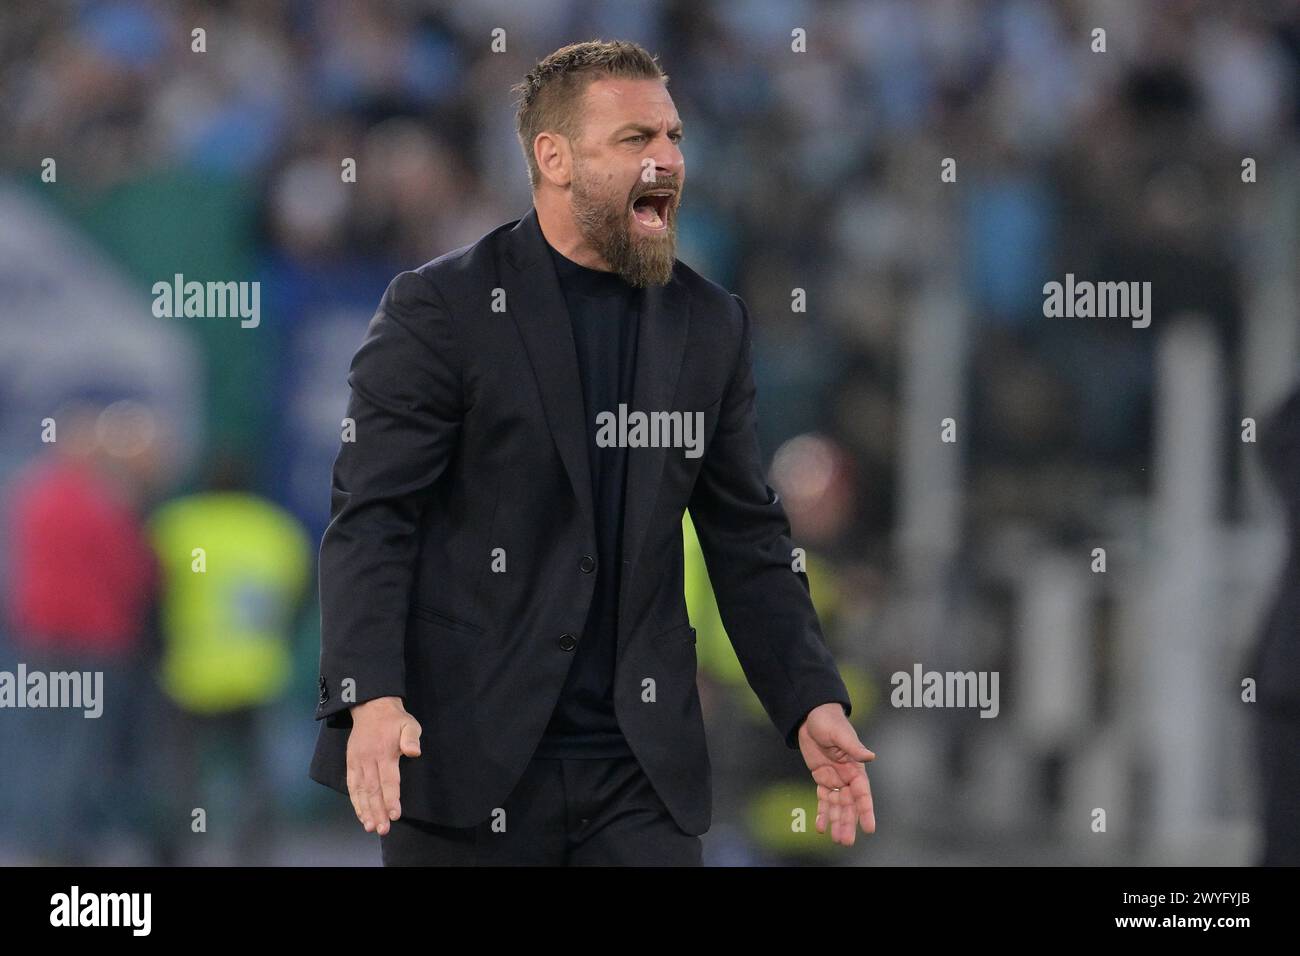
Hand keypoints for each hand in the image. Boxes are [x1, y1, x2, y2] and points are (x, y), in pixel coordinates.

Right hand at [346, 696, 421, 834]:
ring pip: (360, 791)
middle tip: (383, 830)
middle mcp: (369, 760)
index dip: (391, 799)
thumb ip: (411, 738)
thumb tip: (414, 752)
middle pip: (373, 790)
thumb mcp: (409, 723)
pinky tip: (361, 815)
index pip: (388, 780)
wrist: (371, 707)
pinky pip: (351, 786)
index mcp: (384, 752)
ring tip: (370, 827)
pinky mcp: (351, 764)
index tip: (395, 815)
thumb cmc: (394, 720)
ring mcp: (357, 762)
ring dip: (365, 810)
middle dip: (377, 811)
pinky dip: (355, 802)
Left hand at [797, 702, 875, 845]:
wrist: (811, 716)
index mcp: (855, 768)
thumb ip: (854, 747)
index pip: (862, 793)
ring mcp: (835, 779)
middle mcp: (847, 777)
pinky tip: (821, 827)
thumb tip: (871, 756)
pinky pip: (823, 799)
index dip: (866, 811)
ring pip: (838, 806)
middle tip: (846, 841)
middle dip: (849, 823)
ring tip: (837, 840)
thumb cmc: (829, 721)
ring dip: (837, 822)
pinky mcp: (822, 778)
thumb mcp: (840, 733)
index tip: (869, 828)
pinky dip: (823, 813)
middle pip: (849, 804)